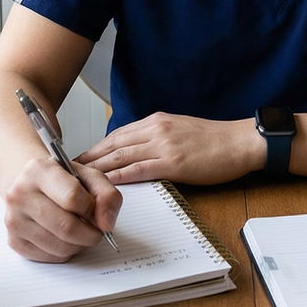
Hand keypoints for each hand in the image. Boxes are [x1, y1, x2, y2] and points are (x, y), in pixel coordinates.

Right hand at [0, 156, 121, 262]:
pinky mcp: (15, 241)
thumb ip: (106, 194)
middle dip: (90, 234)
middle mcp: (20, 194)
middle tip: (96, 230)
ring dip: (79, 245)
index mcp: (39, 170)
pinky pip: (50, 257)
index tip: (97, 211)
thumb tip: (106, 224)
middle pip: (66, 227)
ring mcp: (14, 219)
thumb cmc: (60, 180)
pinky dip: (65, 252)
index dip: (93, 209)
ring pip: (60, 247)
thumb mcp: (87, 175)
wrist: (28, 184)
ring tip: (80, 232)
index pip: (72, 198)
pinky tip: (64, 238)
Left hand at [77, 113, 263, 184]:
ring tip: (77, 181)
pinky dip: (119, 178)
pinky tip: (104, 186)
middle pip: (112, 144)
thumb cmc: (214, 140)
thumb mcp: (179, 130)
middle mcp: (155, 129)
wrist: (240, 142)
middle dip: (88, 159)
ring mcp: (164, 145)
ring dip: (96, 170)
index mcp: (156, 121)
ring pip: (120, 157)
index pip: (117, 134)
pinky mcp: (173, 163)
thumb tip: (136, 151)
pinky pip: (139, 170)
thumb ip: (157, 137)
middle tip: (66, 172)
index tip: (79, 159)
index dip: (95, 148)